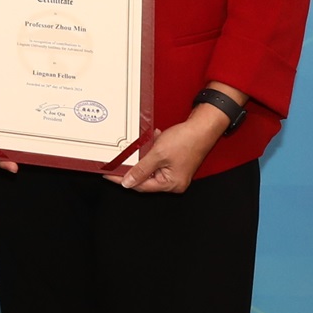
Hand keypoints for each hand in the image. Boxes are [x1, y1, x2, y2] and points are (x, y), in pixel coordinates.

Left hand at [116, 105, 230, 192]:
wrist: (203, 127)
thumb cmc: (186, 140)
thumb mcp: (158, 154)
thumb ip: (141, 169)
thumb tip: (127, 182)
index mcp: (171, 184)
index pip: (140, 186)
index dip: (123, 179)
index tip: (109, 174)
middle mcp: (174, 182)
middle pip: (146, 178)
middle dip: (133, 166)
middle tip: (117, 161)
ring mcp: (176, 172)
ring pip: (151, 167)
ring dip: (143, 156)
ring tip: (137, 147)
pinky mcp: (176, 162)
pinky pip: (158, 160)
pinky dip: (153, 151)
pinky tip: (152, 140)